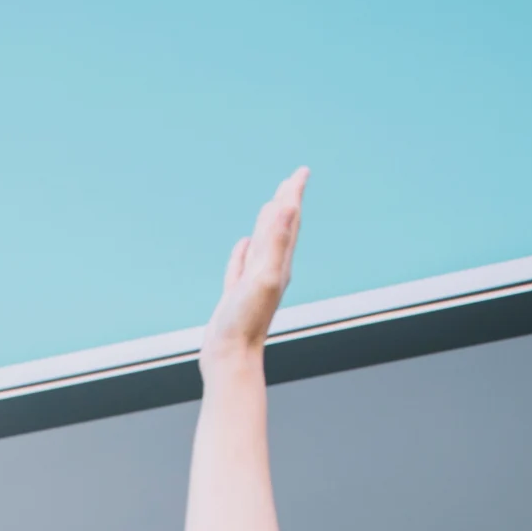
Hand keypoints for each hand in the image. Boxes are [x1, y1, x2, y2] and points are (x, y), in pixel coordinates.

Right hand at [201, 167, 306, 367]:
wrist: (231, 357)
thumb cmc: (246, 322)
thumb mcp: (263, 276)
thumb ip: (275, 241)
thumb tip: (286, 207)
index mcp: (279, 263)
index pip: (289, 220)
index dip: (294, 195)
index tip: (300, 173)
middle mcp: (271, 270)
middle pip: (281, 229)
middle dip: (286, 204)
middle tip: (290, 182)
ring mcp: (253, 284)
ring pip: (263, 246)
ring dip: (267, 225)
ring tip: (270, 208)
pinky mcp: (236, 296)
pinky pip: (241, 267)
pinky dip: (243, 253)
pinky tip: (243, 246)